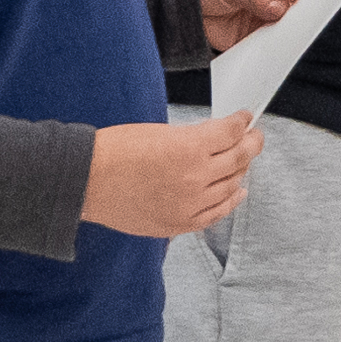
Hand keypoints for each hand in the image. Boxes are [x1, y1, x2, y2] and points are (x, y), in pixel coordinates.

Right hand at [83, 113, 261, 237]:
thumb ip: (193, 137)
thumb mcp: (159, 131)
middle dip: (251, 144)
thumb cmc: (114, 152)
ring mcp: (189, 204)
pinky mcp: (179, 223)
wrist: (86, 182)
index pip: (231, 132)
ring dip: (241, 171)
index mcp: (189, 148)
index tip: (245, 118)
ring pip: (231, 186)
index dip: (243, 122)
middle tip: (255, 137)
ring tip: (244, 161)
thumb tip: (217, 138)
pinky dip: (231, 202)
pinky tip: (238, 192)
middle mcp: (195, 178)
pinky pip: (216, 214)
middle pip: (239, 159)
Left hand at [197, 0, 302, 44]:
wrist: (180, 3)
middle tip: (284, 18)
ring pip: (283, 26)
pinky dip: (268, 46)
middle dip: (292, 13)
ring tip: (270, 33)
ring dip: (280, 32)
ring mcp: (262, 16)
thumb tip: (279, 7)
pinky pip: (267, 43)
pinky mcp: (252, 35)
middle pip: (293, 4)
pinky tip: (263, 45)